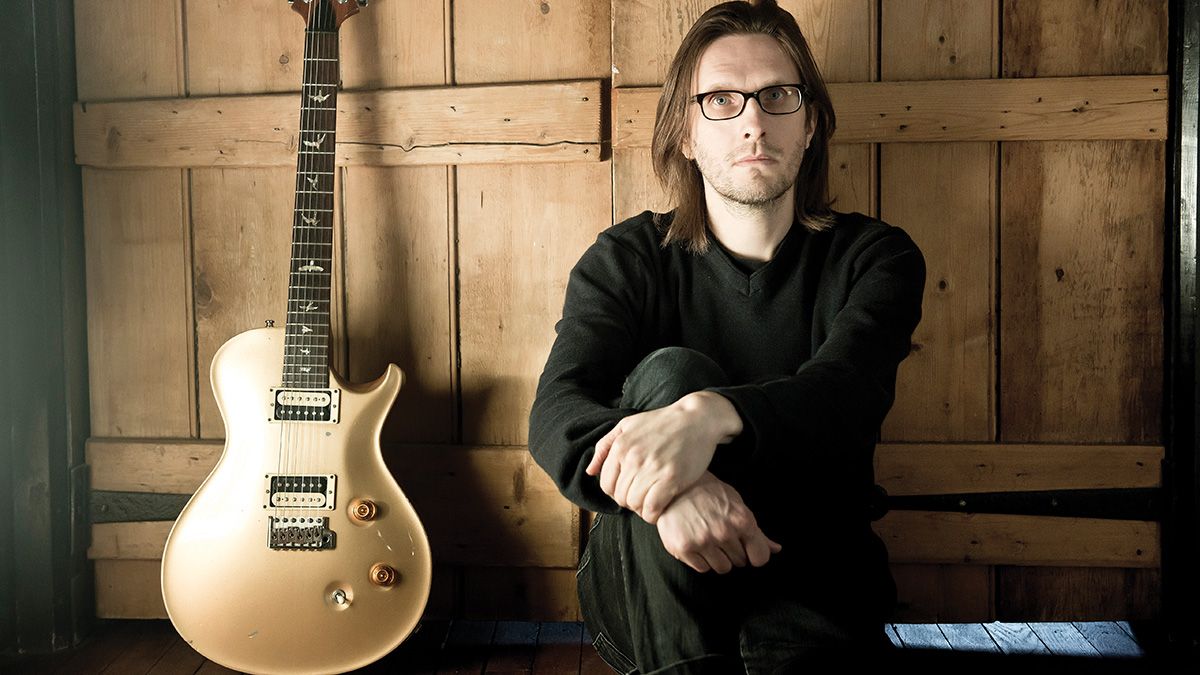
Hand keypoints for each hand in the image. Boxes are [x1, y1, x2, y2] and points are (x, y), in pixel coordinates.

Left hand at [586, 391, 741, 522]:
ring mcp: (652, 469)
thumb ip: (604, 447)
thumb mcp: (627, 425)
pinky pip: (651, 508)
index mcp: (620, 446)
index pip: (606, 484)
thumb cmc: (662, 422)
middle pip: (620, 497)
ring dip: (641, 508)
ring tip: (651, 501)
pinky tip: (659, 509)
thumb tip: (590, 472)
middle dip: (629, 501)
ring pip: (634, 504)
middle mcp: (633, 458)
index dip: (616, 492)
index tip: (630, 490)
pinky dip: (652, 515)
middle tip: (643, 496)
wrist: (697, 419)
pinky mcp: (671, 479)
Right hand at [656, 472, 781, 573]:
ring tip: (707, 538)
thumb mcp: (736, 505)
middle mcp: (723, 532)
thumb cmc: (708, 493)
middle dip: (733, 552)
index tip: (746, 548)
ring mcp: (703, 541)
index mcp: (741, 520)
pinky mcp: (684, 548)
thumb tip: (776, 549)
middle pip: (740, 562)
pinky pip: (702, 568)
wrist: (674, 486)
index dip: (754, 553)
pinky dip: (700, 559)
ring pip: (722, 568)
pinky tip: (695, 541)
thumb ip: (756, 531)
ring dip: (717, 558)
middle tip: (720, 534)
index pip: (760, 557)